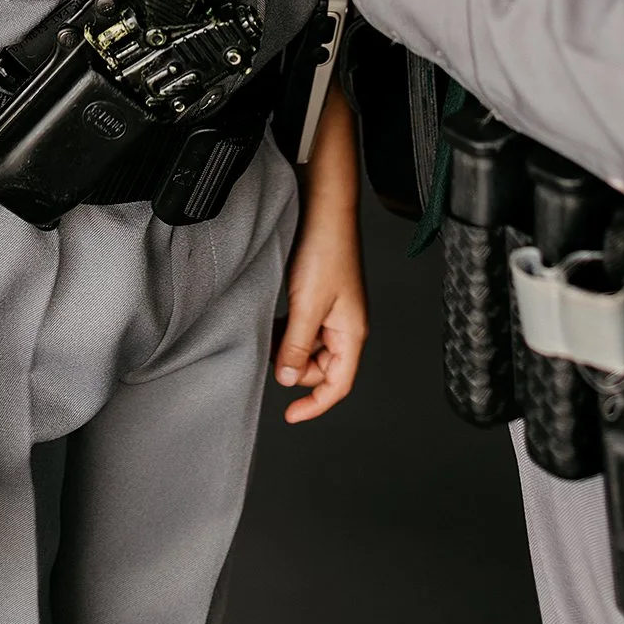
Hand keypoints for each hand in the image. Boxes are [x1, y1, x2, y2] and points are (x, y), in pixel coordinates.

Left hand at [274, 89, 367, 422]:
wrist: (325, 207)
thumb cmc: (325, 250)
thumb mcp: (307, 305)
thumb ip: (297, 346)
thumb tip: (287, 379)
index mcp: (352, 332)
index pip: (338, 384)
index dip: (316, 405)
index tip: (291, 416)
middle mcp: (346, 325)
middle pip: (324, 368)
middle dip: (298, 369)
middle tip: (273, 355)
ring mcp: (334, 310)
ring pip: (312, 348)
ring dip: (291, 348)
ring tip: (272, 334)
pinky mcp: (321, 295)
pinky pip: (306, 327)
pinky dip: (290, 331)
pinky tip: (276, 320)